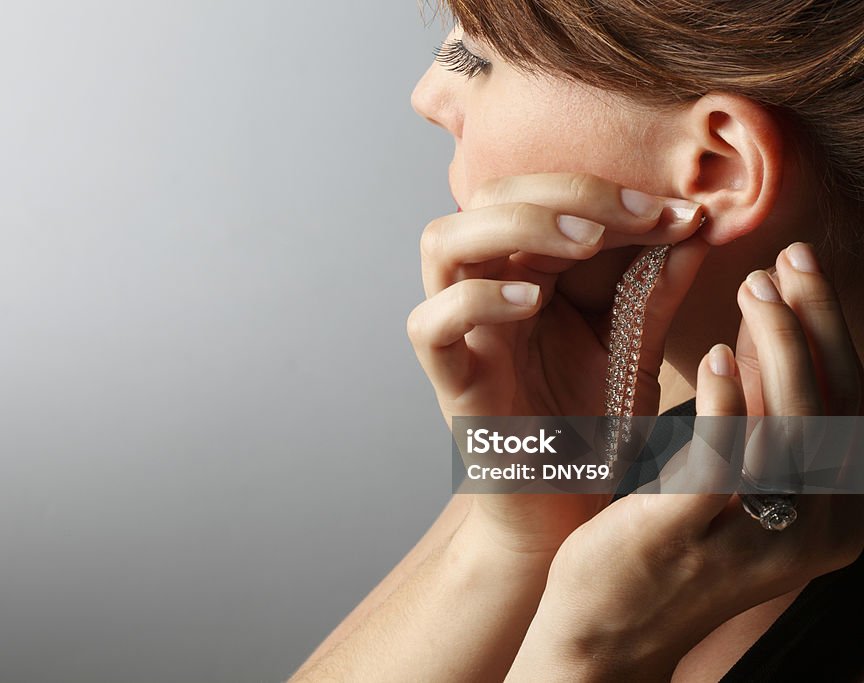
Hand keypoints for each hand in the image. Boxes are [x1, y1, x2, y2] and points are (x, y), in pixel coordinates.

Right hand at [406, 173, 707, 551]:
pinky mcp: (450, 383)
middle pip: (487, 198)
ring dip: (512, 225)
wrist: (565, 511)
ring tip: (582, 242)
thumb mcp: (637, 349)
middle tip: (635, 217)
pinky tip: (531, 304)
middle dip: (563, 191)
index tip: (681, 213)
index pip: (544, 195)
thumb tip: (695, 224)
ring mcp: (463, 335)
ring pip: (441, 243)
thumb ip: (657, 290)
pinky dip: (474, 300)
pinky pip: (430, 325)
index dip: (609, 190)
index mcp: (528, 275)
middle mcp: (487, 293)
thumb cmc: (594, 429)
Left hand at [508, 242, 863, 679]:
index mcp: (835, 516)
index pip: (852, 407)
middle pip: (836, 408)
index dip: (833, 332)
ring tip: (755, 289)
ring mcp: (757, 540)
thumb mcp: (733, 478)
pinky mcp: (689, 536)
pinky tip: (713, 354)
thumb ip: (758, 419)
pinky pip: (722, 459)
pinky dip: (726, 401)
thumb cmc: (667, 542)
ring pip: (791, 426)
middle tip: (787, 261)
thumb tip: (770, 329)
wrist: (605, 632)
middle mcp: (816, 534)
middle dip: (815, 325)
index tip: (805, 269)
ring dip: (776, 347)